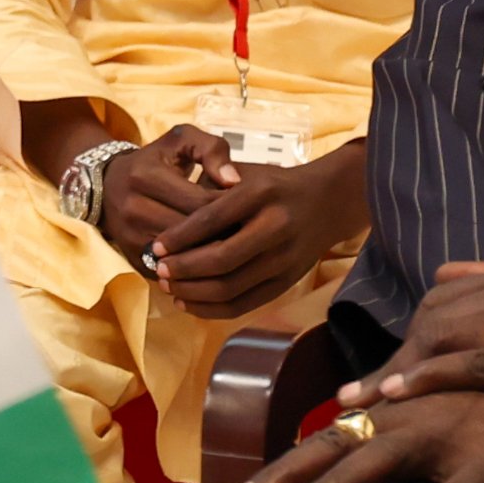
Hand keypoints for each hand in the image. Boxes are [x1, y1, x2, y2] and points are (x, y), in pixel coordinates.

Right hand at [95, 127, 235, 266]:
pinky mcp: (134, 259)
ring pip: (184, 256)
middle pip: (192, 233)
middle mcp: (133, 208)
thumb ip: (212, 150)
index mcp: (146, 176)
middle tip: (249, 233)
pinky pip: (173, 271)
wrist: (106, 185)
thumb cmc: (154, 160)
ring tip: (236, 248)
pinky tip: (213, 261)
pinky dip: (195, 269)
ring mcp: (131, 237)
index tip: (248, 208)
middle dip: (225, 235)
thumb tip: (234, 181)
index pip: (199, 202)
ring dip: (212, 255)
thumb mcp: (181, 140)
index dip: (230, 208)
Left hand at [143, 140, 371, 318]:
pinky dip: (212, 309)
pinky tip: (188, 303)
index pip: (211, 220)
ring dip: (193, 292)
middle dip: (184, 269)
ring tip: (168, 287)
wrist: (328, 201)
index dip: (179, 237)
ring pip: (231, 287)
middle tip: (159, 270)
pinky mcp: (287, 282)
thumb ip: (209, 188)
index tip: (155, 246)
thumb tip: (168, 217)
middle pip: (221, 259)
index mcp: (261, 194)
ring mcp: (284, 259)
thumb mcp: (244, 173)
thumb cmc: (274, 185)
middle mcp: (276, 227)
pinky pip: (244, 304)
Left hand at [358, 260, 483, 447]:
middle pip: (433, 315)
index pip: (446, 294)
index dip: (409, 332)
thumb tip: (461, 280)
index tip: (382, 366)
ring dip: (394, 370)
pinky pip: (471, 364)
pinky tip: (395, 397)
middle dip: (391, 353)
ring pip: (443, 336)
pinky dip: (427, 378)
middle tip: (355, 394)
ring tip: (358, 403)